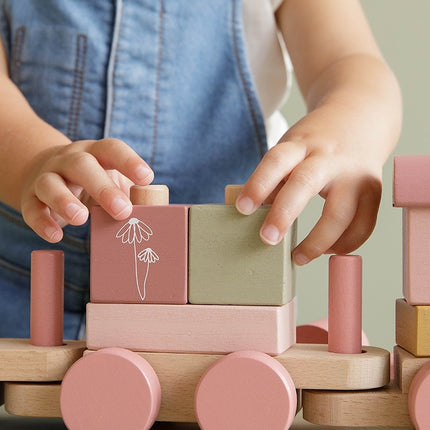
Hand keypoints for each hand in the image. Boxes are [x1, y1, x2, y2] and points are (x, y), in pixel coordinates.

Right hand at [20, 138, 152, 242]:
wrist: (44, 172)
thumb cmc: (92, 181)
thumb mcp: (111, 180)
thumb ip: (131, 194)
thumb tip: (157, 216)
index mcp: (95, 154)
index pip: (112, 149)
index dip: (129, 161)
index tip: (146, 178)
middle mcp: (69, 160)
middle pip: (82, 166)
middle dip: (102, 188)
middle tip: (122, 211)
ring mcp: (47, 177)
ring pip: (51, 184)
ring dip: (65, 201)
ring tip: (81, 219)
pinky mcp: (30, 198)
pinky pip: (32, 208)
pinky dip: (42, 222)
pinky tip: (56, 236)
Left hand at [235, 118, 381, 264]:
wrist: (361, 114)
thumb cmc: (316, 141)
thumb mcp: (291, 149)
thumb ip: (276, 179)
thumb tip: (254, 216)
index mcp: (301, 145)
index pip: (276, 161)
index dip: (258, 185)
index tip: (242, 208)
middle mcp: (329, 157)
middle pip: (306, 183)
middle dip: (284, 214)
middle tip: (267, 239)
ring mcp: (355, 174)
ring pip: (340, 213)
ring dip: (318, 242)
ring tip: (299, 257)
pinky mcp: (374, 190)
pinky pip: (363, 224)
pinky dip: (345, 243)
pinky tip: (329, 250)